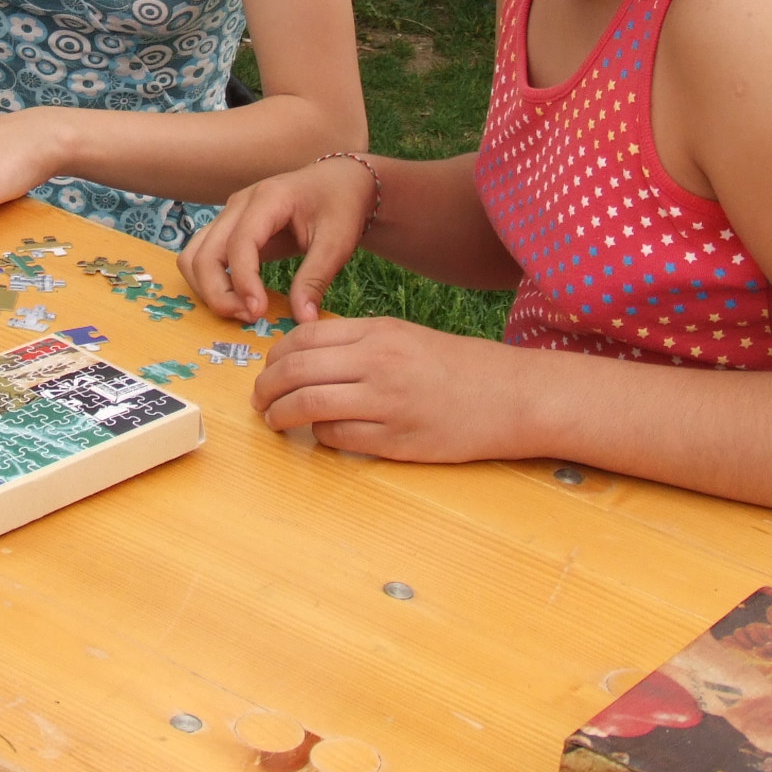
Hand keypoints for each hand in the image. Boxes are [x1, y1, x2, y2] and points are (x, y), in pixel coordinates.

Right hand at [178, 156, 376, 323]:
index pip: (239, 243)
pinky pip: (202, 257)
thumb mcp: (337, 243)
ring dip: (208, 289)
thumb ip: (316, 280)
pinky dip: (210, 282)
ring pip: (194, 256)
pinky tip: (238, 299)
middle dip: (219, 293)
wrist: (338, 182)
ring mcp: (228, 214)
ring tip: (242, 310)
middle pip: (205, 253)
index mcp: (268, 199)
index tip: (258, 312)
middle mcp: (239, 203)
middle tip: (250, 317)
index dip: (243, 282)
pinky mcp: (227, 227)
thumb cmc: (340, 206)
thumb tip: (302, 320)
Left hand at [249, 317, 517, 459]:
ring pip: (309, 405)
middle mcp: (378, 362)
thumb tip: (304, 358)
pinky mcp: (396, 439)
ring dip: (281, 416)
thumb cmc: (458, 368)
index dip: (274, 358)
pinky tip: (321, 435)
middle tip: (258, 401)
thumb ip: (358, 344)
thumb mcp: (406, 338)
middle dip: (266, 389)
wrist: (513, 396)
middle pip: (296, 371)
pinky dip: (320, 436)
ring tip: (275, 422)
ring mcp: (387, 401)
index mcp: (378, 332)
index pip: (303, 339)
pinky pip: (338, 437)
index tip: (267, 371)